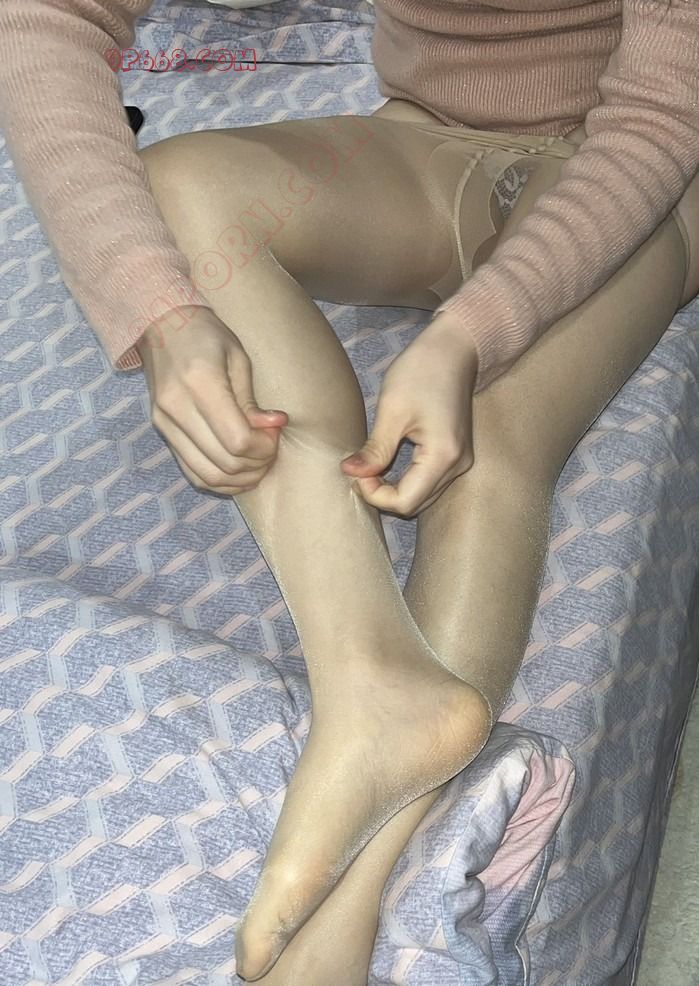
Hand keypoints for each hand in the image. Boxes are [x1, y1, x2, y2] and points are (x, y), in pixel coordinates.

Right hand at [136, 306, 287, 493]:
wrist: (162, 327)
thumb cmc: (206, 336)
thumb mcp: (238, 358)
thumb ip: (252, 400)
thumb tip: (274, 428)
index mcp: (200, 383)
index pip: (237, 440)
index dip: (263, 447)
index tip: (275, 433)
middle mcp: (177, 408)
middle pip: (224, 462)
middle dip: (256, 464)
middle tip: (271, 448)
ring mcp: (165, 423)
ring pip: (207, 475)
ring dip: (239, 479)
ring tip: (257, 463)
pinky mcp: (162, 432)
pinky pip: (192, 472)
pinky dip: (219, 480)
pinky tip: (237, 471)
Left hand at [340, 312, 478, 516]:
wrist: (454, 348)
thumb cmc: (422, 371)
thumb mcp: (392, 410)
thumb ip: (374, 449)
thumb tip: (349, 473)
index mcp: (443, 456)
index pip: (405, 502)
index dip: (374, 495)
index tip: (356, 471)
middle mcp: (457, 466)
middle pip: (415, 504)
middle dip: (382, 495)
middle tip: (358, 469)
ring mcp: (460, 462)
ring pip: (422, 497)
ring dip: (393, 490)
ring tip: (370, 466)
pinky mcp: (456, 455)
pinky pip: (428, 482)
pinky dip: (405, 481)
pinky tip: (387, 463)